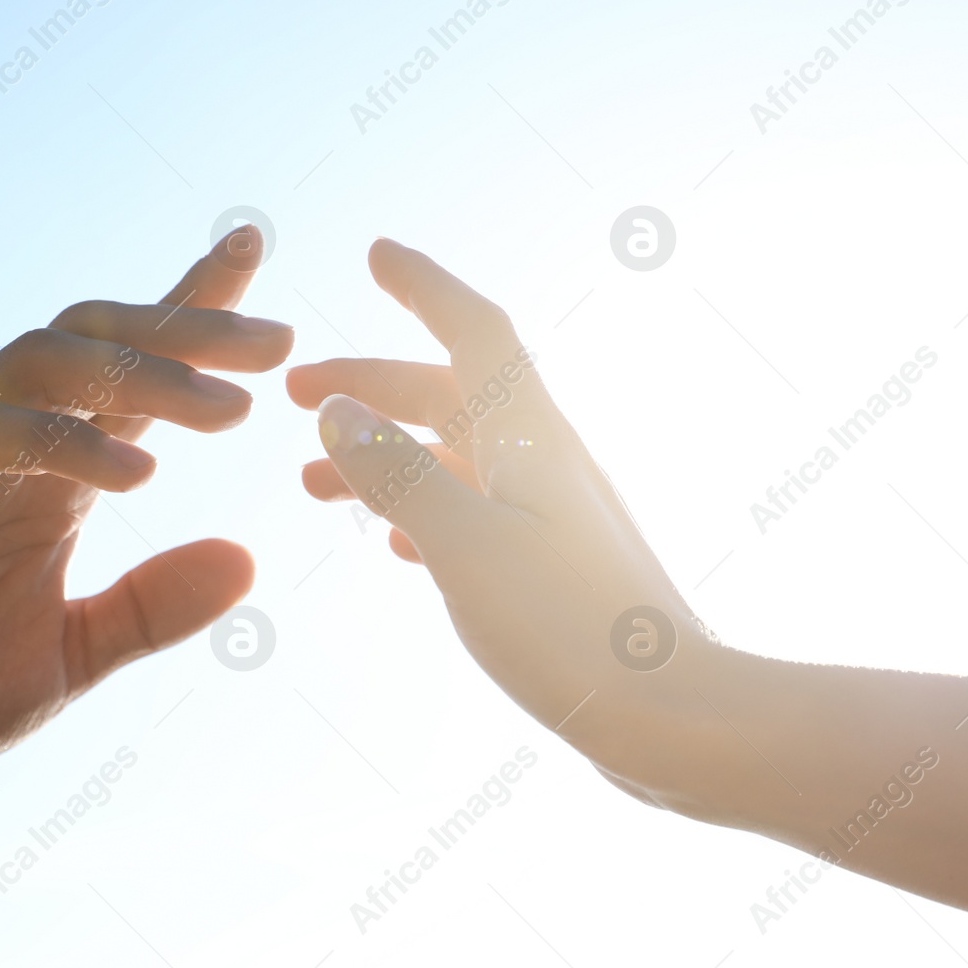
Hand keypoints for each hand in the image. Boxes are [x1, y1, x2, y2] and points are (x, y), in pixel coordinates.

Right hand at [0, 225, 290, 810]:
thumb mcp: (69, 656)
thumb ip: (153, 609)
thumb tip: (249, 558)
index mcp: (50, 477)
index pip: (131, 372)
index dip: (191, 309)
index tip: (255, 253)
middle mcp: (5, 444)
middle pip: (102, 340)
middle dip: (192, 326)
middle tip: (282, 341)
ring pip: (50, 362)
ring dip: (149, 375)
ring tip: (234, 410)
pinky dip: (65, 443)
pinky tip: (137, 474)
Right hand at [287, 238, 715, 782]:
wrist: (672, 713)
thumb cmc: (570, 628)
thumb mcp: (461, 545)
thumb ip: (395, 475)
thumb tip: (338, 413)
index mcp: (530, 436)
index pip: (473, 330)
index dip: (424, 286)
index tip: (376, 254)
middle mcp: (544, 459)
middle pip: (449, 392)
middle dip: (373, 383)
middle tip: (296, 393)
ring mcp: (551, 512)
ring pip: (454, 456)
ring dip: (385, 455)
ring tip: (312, 485)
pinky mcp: (554, 564)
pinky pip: (474, 511)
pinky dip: (422, 509)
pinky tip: (392, 543)